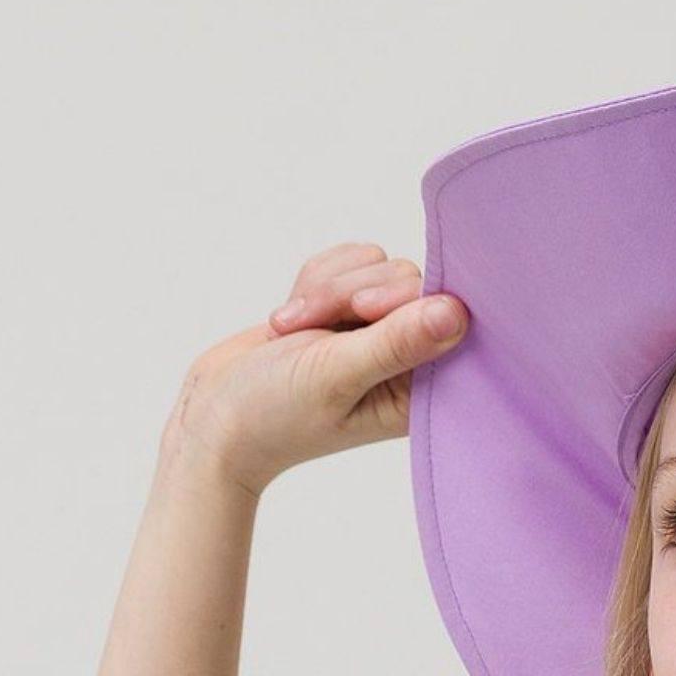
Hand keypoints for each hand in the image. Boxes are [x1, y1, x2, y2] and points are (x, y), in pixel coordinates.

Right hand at [162, 241, 469, 496]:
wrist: (218, 411)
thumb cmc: (275, 412)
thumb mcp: (337, 375)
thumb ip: (396, 342)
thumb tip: (458, 313)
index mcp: (424, 390)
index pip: (444, 312)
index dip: (402, 298)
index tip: (362, 312)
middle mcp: (411, 359)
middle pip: (406, 278)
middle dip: (348, 293)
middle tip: (311, 332)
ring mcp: (380, 331)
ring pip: (373, 264)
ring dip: (324, 290)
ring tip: (294, 332)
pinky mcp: (351, 309)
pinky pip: (346, 262)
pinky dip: (312, 282)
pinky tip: (293, 321)